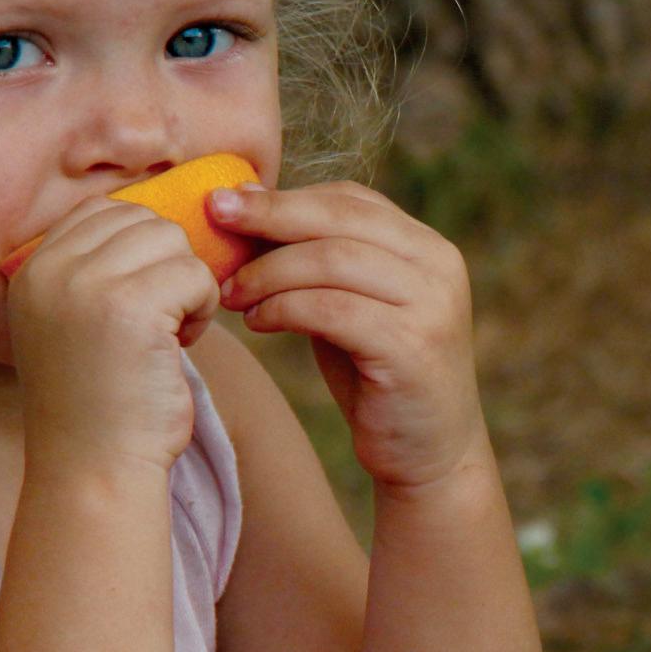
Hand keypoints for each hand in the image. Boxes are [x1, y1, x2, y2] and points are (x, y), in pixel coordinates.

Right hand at [6, 196, 220, 473]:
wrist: (95, 470)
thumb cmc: (98, 404)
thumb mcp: (72, 324)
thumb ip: (93, 271)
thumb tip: (158, 221)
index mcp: (31, 270)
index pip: (100, 211)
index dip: (139, 248)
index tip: (142, 301)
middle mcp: (49, 270)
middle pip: (140, 219)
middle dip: (165, 266)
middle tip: (159, 322)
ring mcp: (85, 284)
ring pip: (171, 241)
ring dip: (186, 287)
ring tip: (167, 336)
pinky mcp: (130, 306)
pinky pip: (195, 274)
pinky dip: (202, 311)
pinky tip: (178, 349)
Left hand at [211, 182, 487, 490]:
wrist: (429, 454)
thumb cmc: (378, 377)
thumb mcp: (351, 307)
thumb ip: (318, 263)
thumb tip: (246, 210)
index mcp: (425, 245)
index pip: (349, 199)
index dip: (284, 197)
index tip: (224, 202)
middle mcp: (438, 265)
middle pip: (339, 219)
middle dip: (269, 216)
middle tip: (213, 218)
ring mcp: (431, 305)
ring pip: (332, 261)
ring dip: (268, 272)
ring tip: (230, 292)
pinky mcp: (412, 347)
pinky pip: (332, 310)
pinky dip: (284, 309)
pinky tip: (257, 322)